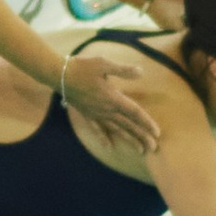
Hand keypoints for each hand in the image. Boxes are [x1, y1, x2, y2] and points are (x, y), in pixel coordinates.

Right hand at [62, 38, 162, 158]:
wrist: (59, 75)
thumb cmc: (82, 67)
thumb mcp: (104, 64)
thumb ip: (123, 70)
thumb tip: (141, 72)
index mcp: (112, 97)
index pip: (134, 112)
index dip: (146, 122)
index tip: (157, 133)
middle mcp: (106, 109)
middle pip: (128, 125)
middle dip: (142, 136)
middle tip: (154, 148)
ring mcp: (96, 114)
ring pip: (116, 130)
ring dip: (129, 140)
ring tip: (140, 150)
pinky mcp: (87, 114)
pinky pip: (97, 129)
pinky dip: (104, 138)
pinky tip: (110, 147)